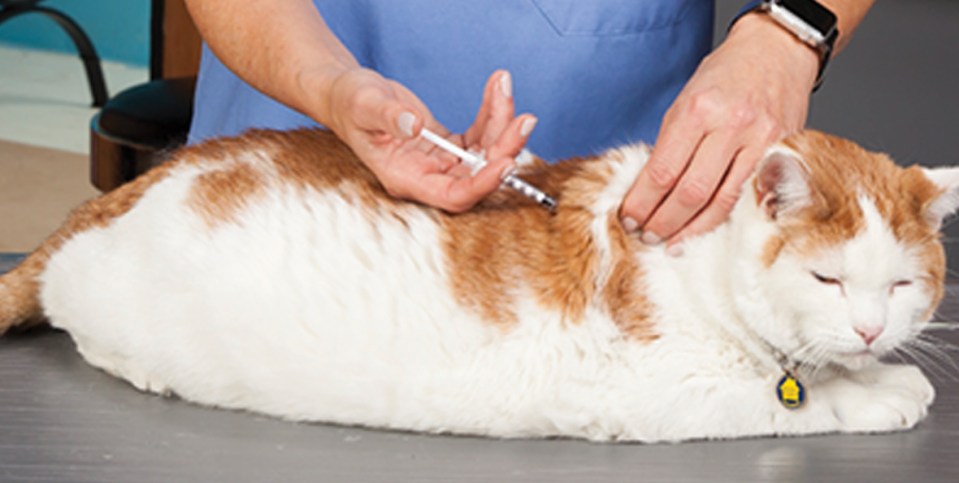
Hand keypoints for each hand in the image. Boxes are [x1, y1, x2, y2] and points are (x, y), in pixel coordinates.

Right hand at [321, 68, 536, 211]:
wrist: (346, 96)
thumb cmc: (349, 103)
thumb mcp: (363, 104)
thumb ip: (387, 117)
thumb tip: (414, 126)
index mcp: (405, 179)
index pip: (453, 195)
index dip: (482, 183)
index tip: (506, 162)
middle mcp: (426, 176)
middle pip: (477, 176)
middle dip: (504, 149)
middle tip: (524, 119)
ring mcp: (439, 163)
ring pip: (484, 155)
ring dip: (502, 126)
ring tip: (504, 88)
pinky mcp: (447, 146)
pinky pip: (479, 135)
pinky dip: (491, 114)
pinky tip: (496, 87)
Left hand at [619, 13, 819, 250]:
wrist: (777, 50)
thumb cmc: (726, 74)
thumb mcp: (686, 100)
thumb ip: (671, 144)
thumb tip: (646, 190)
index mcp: (698, 110)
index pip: (662, 172)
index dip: (641, 203)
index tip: (627, 218)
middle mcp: (731, 126)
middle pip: (690, 193)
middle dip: (662, 222)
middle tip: (645, 235)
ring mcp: (760, 142)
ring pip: (720, 203)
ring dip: (691, 230)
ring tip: (671, 242)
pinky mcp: (782, 155)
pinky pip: (747, 199)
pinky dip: (722, 219)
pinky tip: (705, 230)